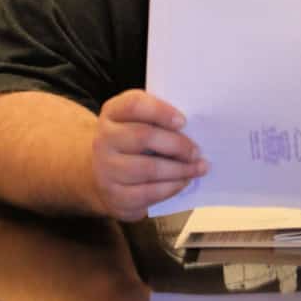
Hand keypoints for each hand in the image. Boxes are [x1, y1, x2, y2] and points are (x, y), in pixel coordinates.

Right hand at [91, 90, 208, 220]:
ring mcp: (106, 169)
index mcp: (112, 113)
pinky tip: (184, 182)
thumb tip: (194, 127)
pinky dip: (171, 187)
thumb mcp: (137, 120)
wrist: (103, 173)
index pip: (134, 105)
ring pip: (148, 168)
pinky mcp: (114, 195)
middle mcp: (104, 139)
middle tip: (196, 151)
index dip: (161, 112)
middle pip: (143, 137)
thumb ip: (158, 117)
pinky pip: (147, 193)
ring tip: (198, 168)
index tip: (183, 121)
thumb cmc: (131, 140)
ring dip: (180, 169)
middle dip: (177, 145)